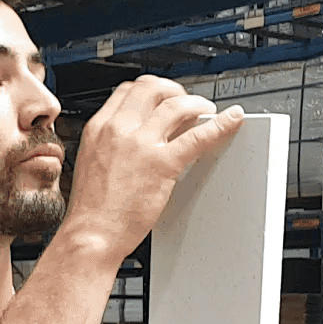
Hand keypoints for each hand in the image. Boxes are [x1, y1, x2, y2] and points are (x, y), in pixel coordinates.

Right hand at [59, 74, 245, 260]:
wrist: (91, 235)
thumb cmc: (92, 210)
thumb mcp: (92, 163)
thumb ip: (112, 146)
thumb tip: (135, 140)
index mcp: (99, 128)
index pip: (128, 91)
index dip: (150, 91)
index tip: (161, 98)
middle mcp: (120, 129)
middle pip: (152, 88)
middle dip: (173, 90)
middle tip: (186, 101)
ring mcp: (142, 145)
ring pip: (176, 105)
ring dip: (196, 103)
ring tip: (207, 110)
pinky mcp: (163, 164)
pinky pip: (197, 137)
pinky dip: (220, 124)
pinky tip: (231, 121)